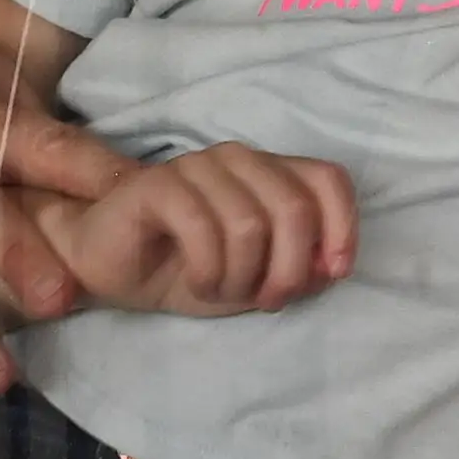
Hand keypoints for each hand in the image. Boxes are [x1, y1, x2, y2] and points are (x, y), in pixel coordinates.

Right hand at [33, 143, 357, 316]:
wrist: (115, 273)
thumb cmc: (192, 270)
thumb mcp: (260, 281)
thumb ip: (304, 271)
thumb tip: (333, 266)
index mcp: (271, 172)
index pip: (328, 179)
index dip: (343, 226)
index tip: (335, 273)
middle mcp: (239, 159)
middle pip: (295, 208)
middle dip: (289, 269)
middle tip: (265, 300)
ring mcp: (198, 166)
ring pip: (251, 223)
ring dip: (242, 276)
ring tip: (220, 290)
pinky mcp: (157, 184)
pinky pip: (203, 227)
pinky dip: (209, 269)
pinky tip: (197, 282)